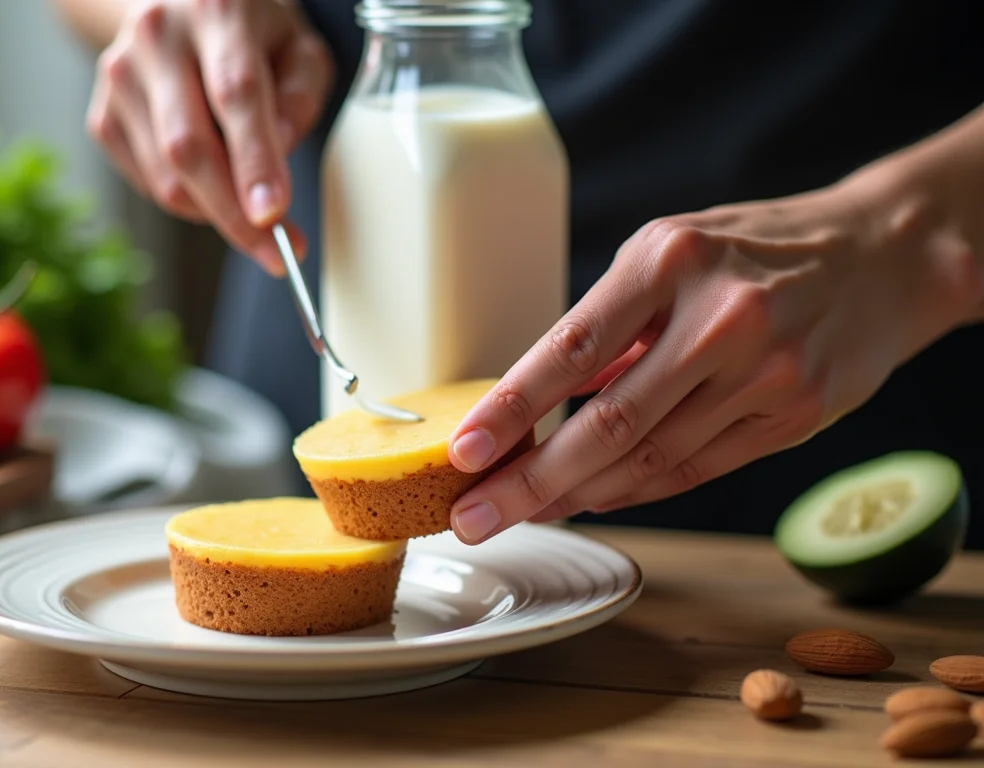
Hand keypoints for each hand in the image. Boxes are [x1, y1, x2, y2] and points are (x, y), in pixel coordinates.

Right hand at [85, 0, 332, 273]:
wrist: (178, 7)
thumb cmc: (252, 34)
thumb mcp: (299, 49)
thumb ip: (300, 99)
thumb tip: (274, 165)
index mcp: (216, 10)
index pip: (235, 93)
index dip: (254, 161)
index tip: (274, 216)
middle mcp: (157, 36)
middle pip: (189, 146)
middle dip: (234, 213)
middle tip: (275, 251)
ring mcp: (120, 75)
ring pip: (166, 176)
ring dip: (215, 212)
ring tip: (249, 206)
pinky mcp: (102, 114)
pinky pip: (149, 184)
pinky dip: (188, 201)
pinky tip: (212, 181)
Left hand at [443, 175, 983, 543]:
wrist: (885, 254)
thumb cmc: (754, 252)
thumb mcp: (673, 254)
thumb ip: (611, 325)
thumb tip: (538, 400)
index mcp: (670, 260)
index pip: (571, 347)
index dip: (511, 408)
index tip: (464, 451)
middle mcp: (719, 316)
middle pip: (607, 422)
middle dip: (530, 480)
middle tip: (475, 516)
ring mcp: (764, 371)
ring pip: (649, 458)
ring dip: (575, 494)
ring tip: (524, 511)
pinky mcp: (794, 414)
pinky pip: (696, 469)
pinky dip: (636, 491)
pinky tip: (593, 499)